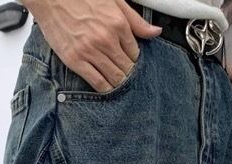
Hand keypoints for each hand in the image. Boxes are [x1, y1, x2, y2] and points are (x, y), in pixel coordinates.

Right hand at [24, 0, 161, 92]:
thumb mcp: (114, 1)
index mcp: (118, 24)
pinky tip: (106, 87)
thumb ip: (135, 20)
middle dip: (127, 73)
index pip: (135, 53)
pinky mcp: (75, 60)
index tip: (129, 61)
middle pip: (127, 68)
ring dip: (118, 82)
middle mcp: (106, 39)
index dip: (133, 59)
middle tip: (124, 74)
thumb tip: (155, 32)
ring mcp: (90, 51)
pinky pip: (97, 82)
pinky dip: (105, 88)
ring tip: (116, 80)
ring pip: (115, 78)